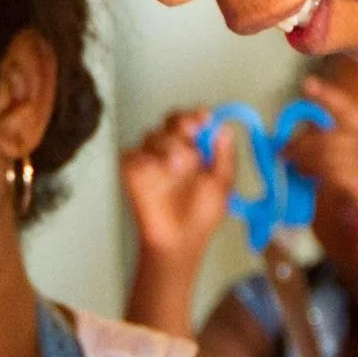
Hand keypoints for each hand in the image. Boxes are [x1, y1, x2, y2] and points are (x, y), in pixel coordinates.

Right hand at [121, 108, 235, 263]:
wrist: (180, 241)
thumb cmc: (201, 216)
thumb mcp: (223, 185)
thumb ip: (225, 157)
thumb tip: (225, 130)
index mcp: (195, 148)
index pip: (194, 120)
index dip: (198, 115)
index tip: (205, 118)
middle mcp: (172, 149)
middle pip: (171, 120)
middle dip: (182, 122)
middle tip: (190, 131)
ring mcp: (151, 159)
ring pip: (153, 135)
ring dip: (168, 147)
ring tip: (177, 169)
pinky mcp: (131, 172)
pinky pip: (131, 155)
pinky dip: (144, 161)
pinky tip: (157, 174)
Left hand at [284, 77, 357, 245]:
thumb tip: (327, 142)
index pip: (349, 109)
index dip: (327, 95)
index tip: (306, 83)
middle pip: (328, 134)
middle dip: (302, 139)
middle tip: (284, 146)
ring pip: (324, 151)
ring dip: (302, 155)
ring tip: (289, 160)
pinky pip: (329, 171)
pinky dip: (312, 170)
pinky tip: (303, 173)